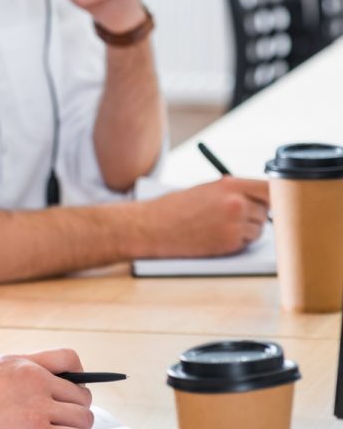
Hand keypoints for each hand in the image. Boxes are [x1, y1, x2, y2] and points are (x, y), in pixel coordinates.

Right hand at [0, 349, 92, 428]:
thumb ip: (15, 379)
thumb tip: (38, 394)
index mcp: (18, 363)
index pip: (69, 359)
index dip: (78, 379)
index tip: (71, 395)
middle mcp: (32, 378)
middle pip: (81, 395)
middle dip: (73, 414)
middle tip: (57, 428)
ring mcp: (36, 405)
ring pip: (84, 419)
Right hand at [137, 177, 269, 257]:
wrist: (154, 226)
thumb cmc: (176, 208)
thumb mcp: (207, 190)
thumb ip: (234, 192)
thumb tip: (261, 201)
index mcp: (230, 185)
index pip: (270, 189)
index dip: (273, 197)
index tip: (274, 201)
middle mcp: (236, 203)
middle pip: (266, 212)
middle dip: (255, 215)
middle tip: (236, 217)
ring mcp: (234, 224)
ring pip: (259, 230)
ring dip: (247, 231)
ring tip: (220, 227)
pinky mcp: (230, 243)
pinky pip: (246, 243)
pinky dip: (236, 242)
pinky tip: (216, 236)